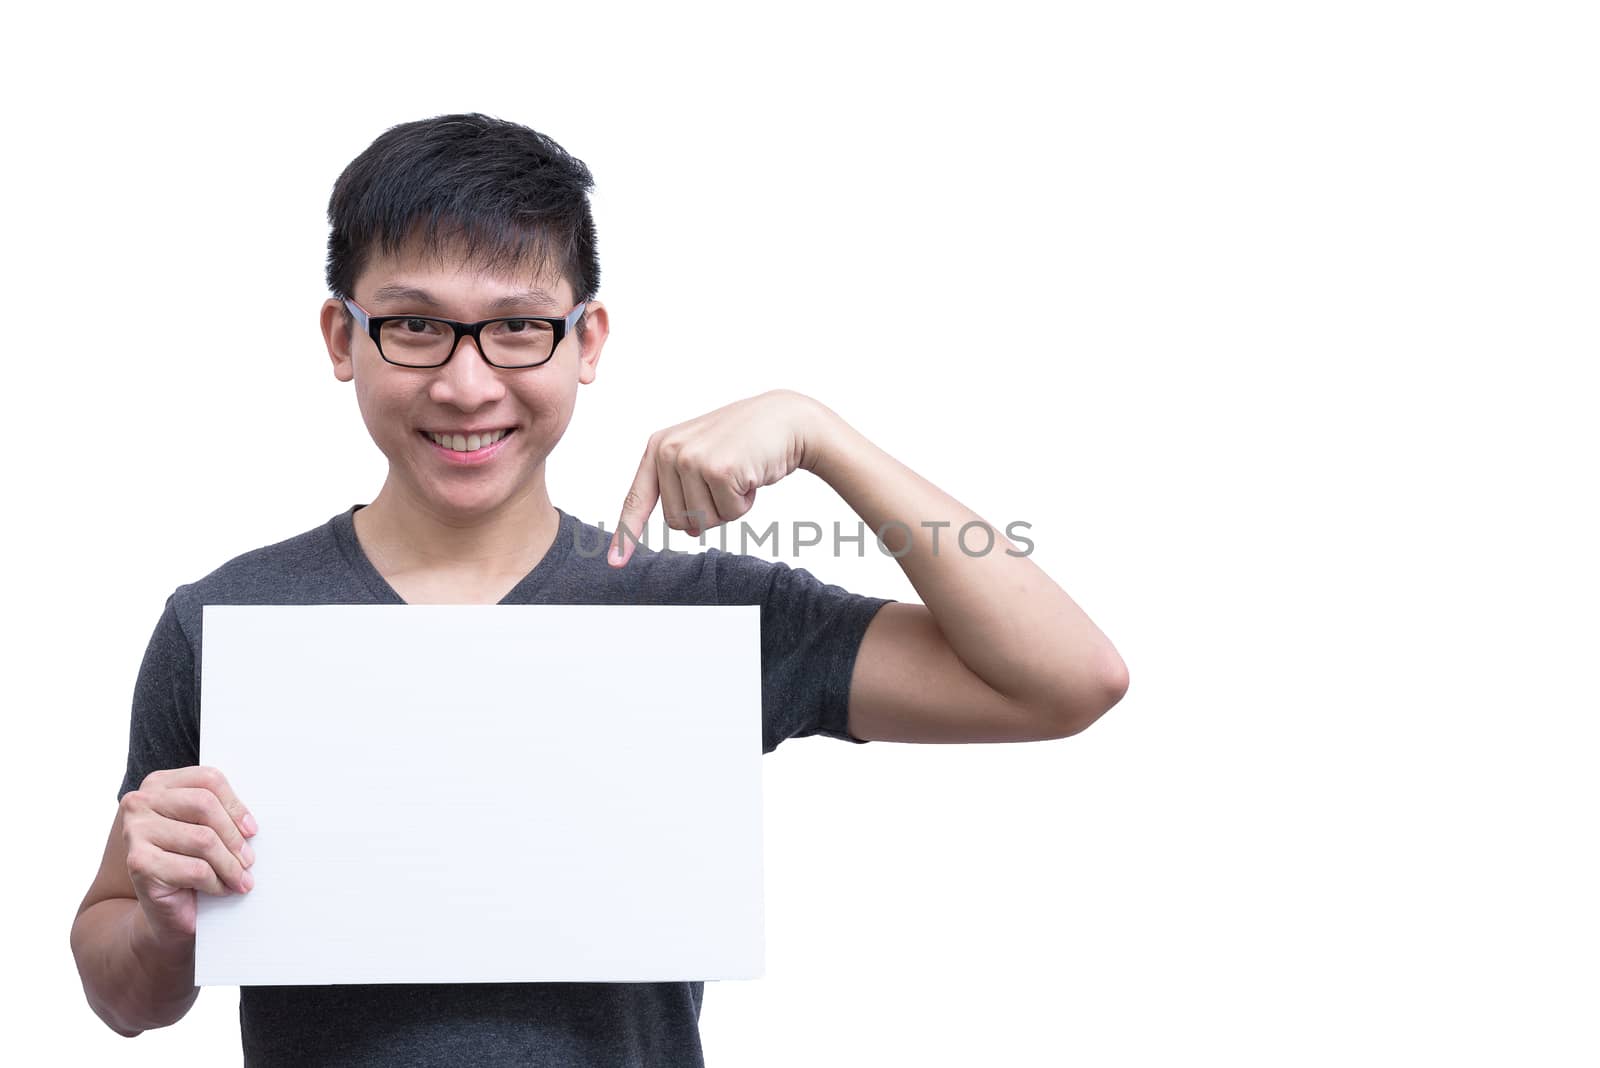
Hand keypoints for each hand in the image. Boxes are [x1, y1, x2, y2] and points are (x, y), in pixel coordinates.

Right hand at [119, 765, 256, 940]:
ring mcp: (135, 830)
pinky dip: (216, 882)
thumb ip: (218, 812)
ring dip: (229, 865)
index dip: (236, 805)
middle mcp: (140, 801)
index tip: (251, 830)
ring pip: (203, 839)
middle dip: (234, 837)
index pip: (208, 780)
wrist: (159, 909)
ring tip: (240, 879)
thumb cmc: (185, 863)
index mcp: (159, 784)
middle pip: (205, 805)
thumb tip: (250, 822)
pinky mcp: (138, 862)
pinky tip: (221, 889)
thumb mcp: (202, 829)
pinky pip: (195, 869)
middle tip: (249, 860)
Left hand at [607, 389, 831, 565]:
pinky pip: (730, 514)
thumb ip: (687, 491)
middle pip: (677, 521)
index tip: (615, 563)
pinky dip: (746, 503)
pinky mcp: (718, 470)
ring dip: (729, 507)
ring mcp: (692, 459)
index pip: (637, 498)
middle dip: (708, 511)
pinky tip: (752, 474)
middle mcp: (669, 451)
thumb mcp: (705, 459)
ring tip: (740, 474)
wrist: (785, 420)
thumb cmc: (746, 441)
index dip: (627, 533)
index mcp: (659, 447)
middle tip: (726, 480)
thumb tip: (689, 530)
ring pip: (703, 521)